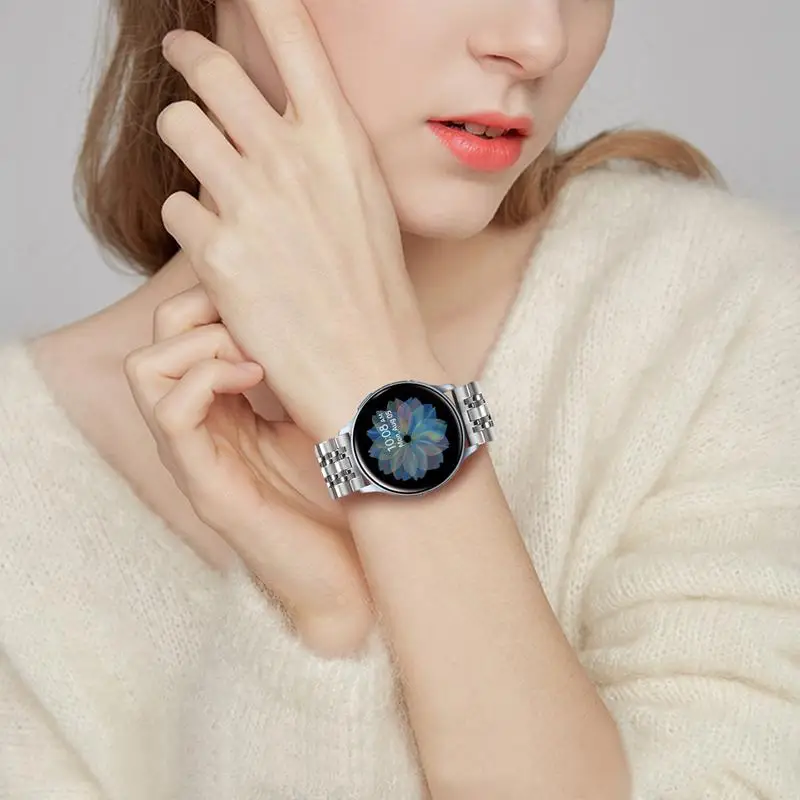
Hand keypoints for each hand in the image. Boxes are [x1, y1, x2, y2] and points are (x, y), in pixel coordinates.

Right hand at [124, 282, 375, 657]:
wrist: (359, 575)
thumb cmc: (349, 494)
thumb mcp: (325, 412)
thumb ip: (308, 368)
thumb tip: (324, 305)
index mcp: (226, 410)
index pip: (183, 330)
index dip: (213, 296)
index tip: (269, 294)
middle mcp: (201, 430)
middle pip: (157, 340)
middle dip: (203, 310)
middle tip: (260, 321)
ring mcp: (196, 458)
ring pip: (147, 369)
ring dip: (203, 342)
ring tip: (258, 354)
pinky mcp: (206, 487)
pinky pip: (171, 414)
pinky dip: (207, 378)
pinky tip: (257, 378)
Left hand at [155, 0, 443, 444]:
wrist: (370, 368)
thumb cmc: (374, 292)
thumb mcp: (365, 201)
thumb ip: (320, 150)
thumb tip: (274, 119)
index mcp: (341, 138)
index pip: (291, 30)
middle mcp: (293, 157)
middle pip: (212, 68)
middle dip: (189, 55)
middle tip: (183, 54)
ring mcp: (251, 202)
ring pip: (179, 125)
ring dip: (183, 137)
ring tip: (200, 160)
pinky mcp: (217, 253)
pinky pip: (175, 207)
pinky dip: (189, 222)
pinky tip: (216, 246)